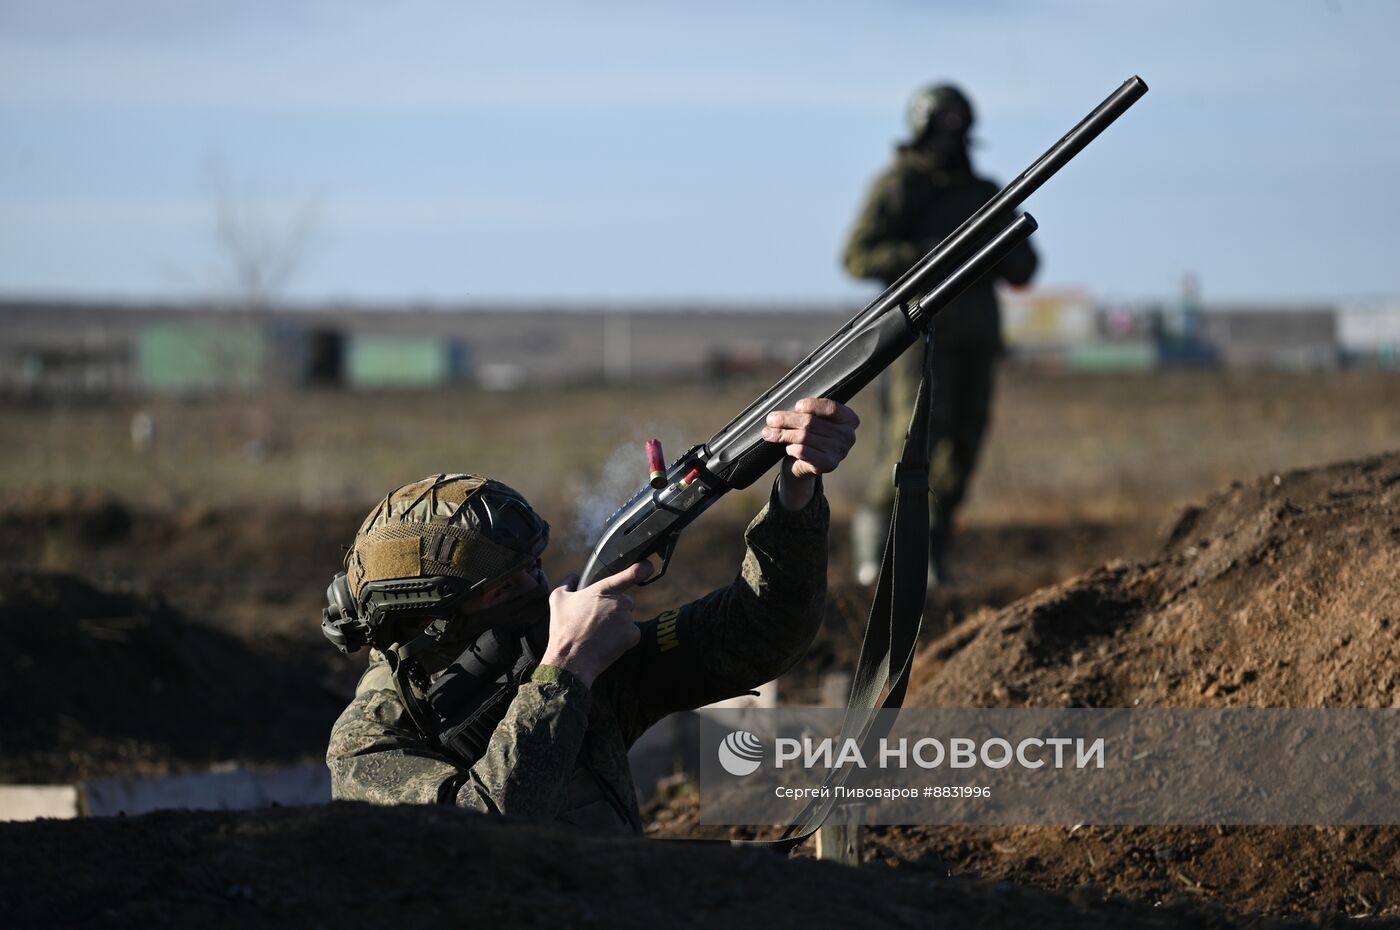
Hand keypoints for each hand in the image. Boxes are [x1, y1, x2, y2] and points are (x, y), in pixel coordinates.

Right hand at [540, 561, 652, 687]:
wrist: (571, 660)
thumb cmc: (563, 629)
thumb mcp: (557, 600)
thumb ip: (567, 583)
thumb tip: (573, 577)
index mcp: (603, 589)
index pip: (630, 574)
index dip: (643, 568)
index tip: (648, 567)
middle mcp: (619, 601)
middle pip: (626, 601)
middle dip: (616, 609)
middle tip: (598, 621)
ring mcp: (627, 618)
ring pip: (627, 618)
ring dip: (618, 625)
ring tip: (599, 634)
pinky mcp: (633, 635)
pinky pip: (631, 633)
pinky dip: (622, 638)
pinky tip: (607, 643)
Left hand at [761, 397, 859, 509]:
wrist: (805, 463)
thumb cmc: (809, 435)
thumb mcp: (812, 420)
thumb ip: (805, 412)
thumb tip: (780, 414)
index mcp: (849, 419)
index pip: (831, 407)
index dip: (812, 405)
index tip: (796, 406)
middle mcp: (848, 435)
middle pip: (812, 422)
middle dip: (787, 419)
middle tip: (771, 419)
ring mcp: (840, 451)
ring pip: (804, 437)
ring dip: (783, 434)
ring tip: (768, 433)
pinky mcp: (829, 464)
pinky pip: (803, 451)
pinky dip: (791, 448)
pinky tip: (788, 447)